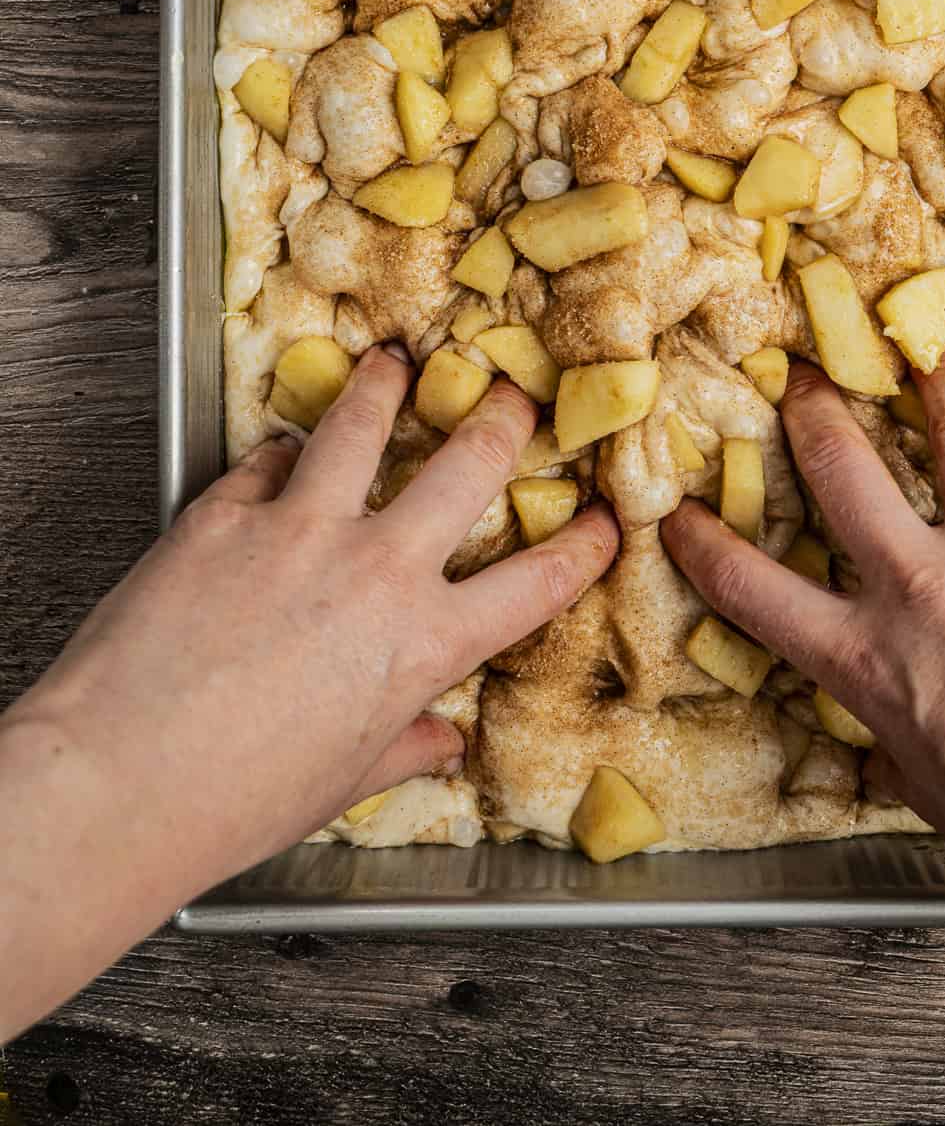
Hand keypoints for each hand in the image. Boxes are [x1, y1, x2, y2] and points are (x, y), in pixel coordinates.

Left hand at [1, 345, 616, 1036]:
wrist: (121, 782)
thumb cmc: (235, 802)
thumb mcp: (345, 781)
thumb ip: (406, 745)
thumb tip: (443, 742)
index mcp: (424, 643)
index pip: (539, 582)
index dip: (584, 544)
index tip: (601, 520)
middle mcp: (377, 569)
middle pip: (469, 463)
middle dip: (503, 418)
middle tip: (512, 396)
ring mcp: (300, 529)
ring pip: (362, 423)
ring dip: (386, 387)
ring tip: (394, 363)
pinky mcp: (224, 512)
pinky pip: (266, 459)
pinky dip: (281, 453)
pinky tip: (280, 452)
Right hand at [661, 340, 944, 939]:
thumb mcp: (939, 801)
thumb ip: (900, 753)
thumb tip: (885, 749)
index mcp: (873, 661)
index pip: (754, 592)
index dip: (704, 547)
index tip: (681, 516)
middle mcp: (926, 589)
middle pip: (844, 471)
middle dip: (813, 411)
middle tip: (803, 376)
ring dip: (942, 381)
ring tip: (931, 348)